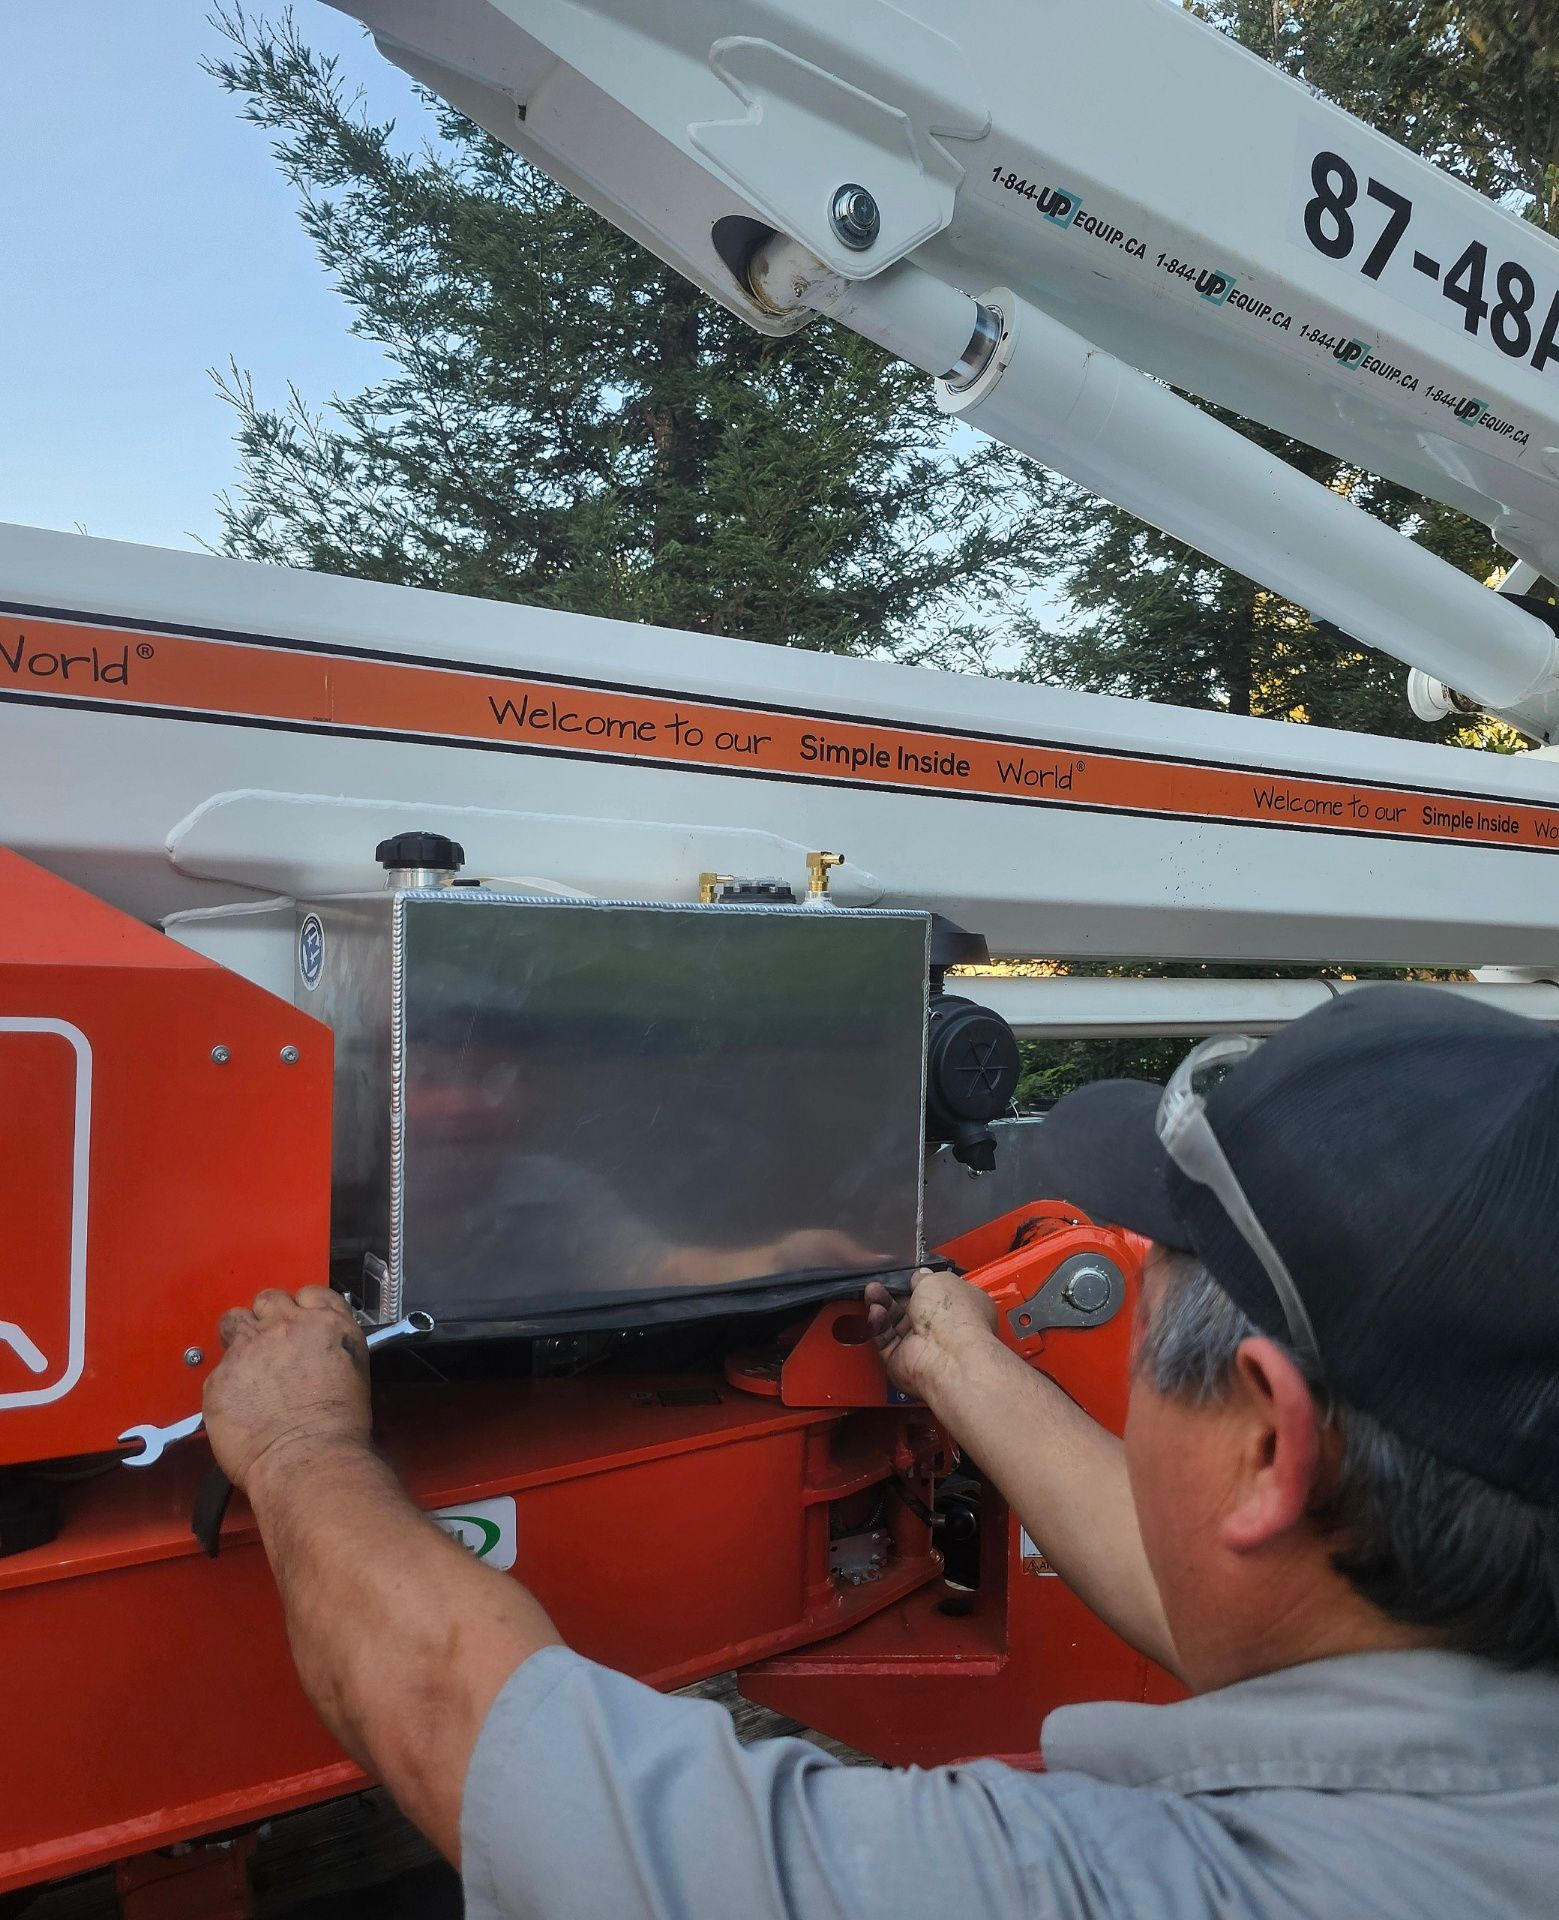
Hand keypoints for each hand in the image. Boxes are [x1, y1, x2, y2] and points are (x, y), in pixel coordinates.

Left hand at [204, 1286, 372, 1494]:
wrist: (308, 1459)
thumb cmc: (338, 1428)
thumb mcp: (352, 1372)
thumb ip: (326, 1348)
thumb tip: (310, 1352)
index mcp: (328, 1324)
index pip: (310, 1292)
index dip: (301, 1308)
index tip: (298, 1324)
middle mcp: (287, 1326)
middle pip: (268, 1298)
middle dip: (267, 1318)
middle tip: (269, 1345)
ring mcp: (249, 1348)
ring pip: (233, 1319)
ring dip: (239, 1337)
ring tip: (245, 1366)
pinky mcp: (219, 1376)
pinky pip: (217, 1369)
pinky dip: (226, 1384)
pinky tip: (240, 1407)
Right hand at [864, 1268, 997, 1400]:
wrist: (946, 1355)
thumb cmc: (956, 1318)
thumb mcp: (939, 1280)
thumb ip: (925, 1278)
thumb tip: (919, 1277)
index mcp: (962, 1307)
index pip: (937, 1293)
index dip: (920, 1283)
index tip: (905, 1276)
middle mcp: (944, 1328)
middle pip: (911, 1307)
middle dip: (893, 1294)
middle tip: (880, 1283)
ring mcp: (923, 1345)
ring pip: (894, 1322)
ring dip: (882, 1305)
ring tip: (872, 1292)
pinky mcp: (903, 1360)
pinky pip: (885, 1339)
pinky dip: (878, 1325)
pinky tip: (875, 1311)